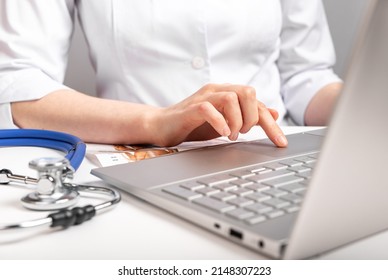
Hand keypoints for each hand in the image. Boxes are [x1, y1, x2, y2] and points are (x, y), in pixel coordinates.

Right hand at [150, 83, 287, 146]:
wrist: (162, 125)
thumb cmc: (193, 124)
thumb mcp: (226, 122)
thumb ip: (247, 116)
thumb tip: (272, 113)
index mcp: (227, 93)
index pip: (257, 103)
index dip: (271, 124)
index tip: (281, 142)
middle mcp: (217, 91)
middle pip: (248, 92)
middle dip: (253, 117)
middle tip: (244, 133)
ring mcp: (203, 98)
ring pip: (231, 97)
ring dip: (237, 120)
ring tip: (232, 135)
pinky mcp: (190, 108)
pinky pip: (209, 109)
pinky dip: (220, 122)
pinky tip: (222, 134)